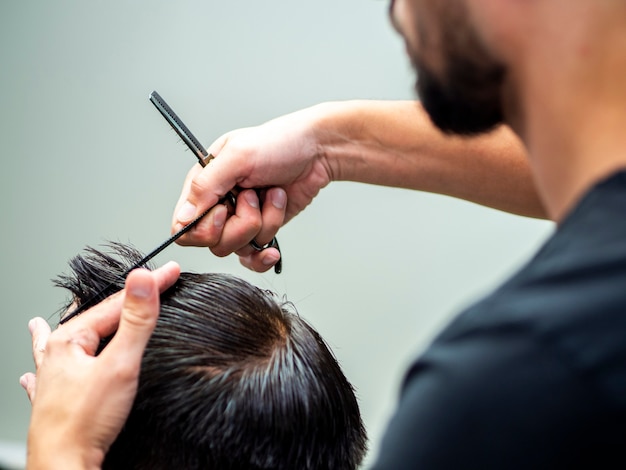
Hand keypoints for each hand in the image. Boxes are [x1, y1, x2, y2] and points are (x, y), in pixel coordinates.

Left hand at [21, 262, 179, 469]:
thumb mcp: (120, 365)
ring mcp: (53, 379)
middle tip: (136, 288)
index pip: (117, 302)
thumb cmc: (85, 422)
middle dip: (116, 303)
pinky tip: (29, 376)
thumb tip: (142, 280)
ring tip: (43, 322)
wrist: (63, 467)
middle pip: (92, 319)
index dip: (149, 285)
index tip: (171, 272)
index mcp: (69, 341)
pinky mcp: (55, 402)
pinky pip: (45, 377)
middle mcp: (56, 356)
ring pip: (62, 346)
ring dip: (66, 332)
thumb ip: (136, 321)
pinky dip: (42, 369)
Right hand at [172, 105, 334, 271]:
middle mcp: (219, 203)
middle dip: (241, 224)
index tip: (225, 209)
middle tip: (254, 196)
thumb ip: (206, 186)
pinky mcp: (261, 229)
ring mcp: (240, 219)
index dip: (204, 226)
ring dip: (262, 225)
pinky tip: (272, 250)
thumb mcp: (238, 156)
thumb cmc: (279, 143)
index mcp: (204, 183)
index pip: (184, 225)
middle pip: (212, 241)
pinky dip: (263, 255)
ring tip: (272, 196)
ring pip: (236, 248)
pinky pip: (252, 257)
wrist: (317, 151)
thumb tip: (183, 219)